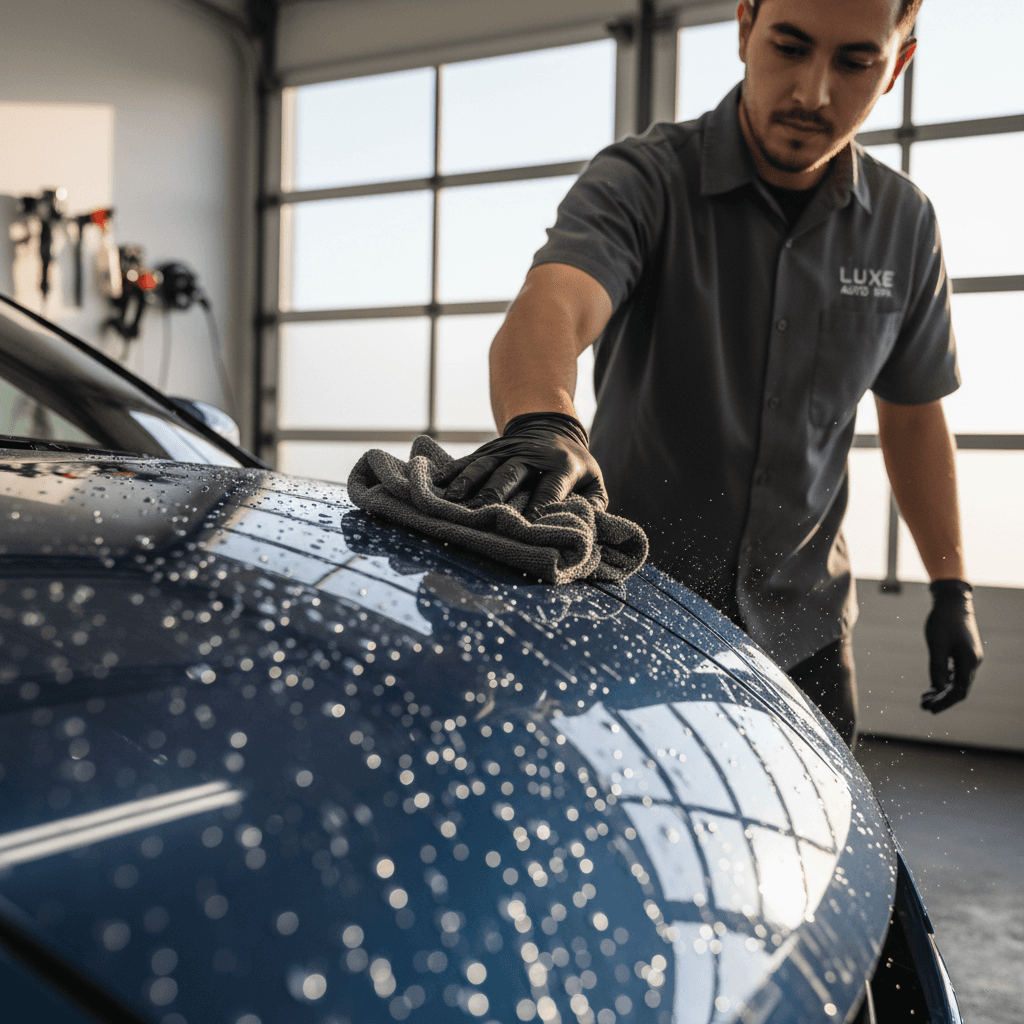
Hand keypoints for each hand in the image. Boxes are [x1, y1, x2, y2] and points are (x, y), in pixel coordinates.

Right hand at [443, 412, 607, 514]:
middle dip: (496, 493)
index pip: (550, 488)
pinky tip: (438, 483)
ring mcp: (508, 449)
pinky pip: (470, 459)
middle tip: (482, 513)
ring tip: (453, 500)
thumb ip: (593, 507)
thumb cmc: (574, 467)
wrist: (553, 427)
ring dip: (468, 482)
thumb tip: (583, 530)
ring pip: (486, 464)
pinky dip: (453, 471)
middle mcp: (533, 453)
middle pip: (511, 473)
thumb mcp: (594, 482)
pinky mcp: (490, 449)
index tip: (527, 527)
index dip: (540, 508)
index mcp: (563, 464)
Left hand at [921, 579, 983, 712]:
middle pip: (959, 689)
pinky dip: (944, 680)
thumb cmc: (943, 621)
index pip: (959, 692)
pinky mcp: (962, 652)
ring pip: (957, 681)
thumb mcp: (937, 644)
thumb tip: (937, 688)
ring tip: (924, 699)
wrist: (952, 601)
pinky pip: (955, 673)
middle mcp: (972, 662)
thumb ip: (937, 667)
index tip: (929, 709)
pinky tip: (933, 686)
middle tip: (923, 706)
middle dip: (942, 699)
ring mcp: (968, 657)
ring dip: (941, 691)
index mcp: (969, 661)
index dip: (944, 703)